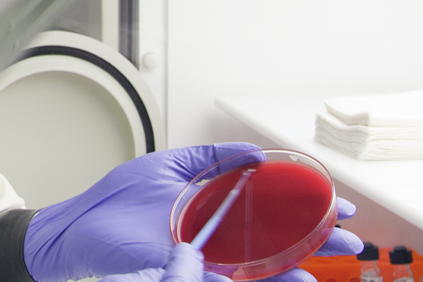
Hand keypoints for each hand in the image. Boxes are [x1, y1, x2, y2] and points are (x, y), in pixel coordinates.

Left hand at [23, 143, 363, 281]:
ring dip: (291, 269)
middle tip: (348, 240)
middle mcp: (214, 239)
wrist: (74, 229)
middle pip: (274, 242)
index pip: (270, 212)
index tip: (338, 207)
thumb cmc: (113, 203)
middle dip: (314, 241)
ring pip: (257, 269)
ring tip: (320, 268)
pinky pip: (221, 281)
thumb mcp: (169, 167)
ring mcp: (201, 261)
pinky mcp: (181, 274)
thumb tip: (256, 153)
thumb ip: (212, 159)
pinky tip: (281, 280)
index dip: (306, 210)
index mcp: (215, 211)